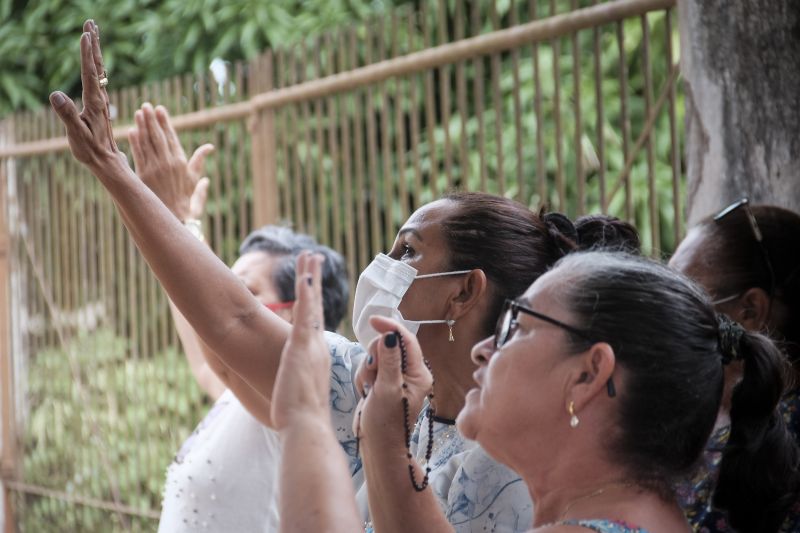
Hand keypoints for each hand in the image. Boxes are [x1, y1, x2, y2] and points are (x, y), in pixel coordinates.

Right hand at [49, 20, 128, 172]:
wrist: (106, 161)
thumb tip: (56, 95)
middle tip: (91, 23)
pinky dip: (96, 63)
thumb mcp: (76, 134)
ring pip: (99, 69)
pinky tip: (95, 59)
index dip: (87, 54)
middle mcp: (100, 97)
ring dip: (96, 50)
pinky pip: (98, 78)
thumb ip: (67, 115)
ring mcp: (101, 99)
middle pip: (97, 66)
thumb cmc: (91, 149)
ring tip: (93, 32)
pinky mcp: (100, 103)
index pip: (90, 73)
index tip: (86, 35)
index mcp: (94, 102)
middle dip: (94, 44)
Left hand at [128, 104, 213, 220]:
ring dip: (142, 126)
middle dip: (152, 119)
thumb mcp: (195, 180)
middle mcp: (167, 163)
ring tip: (138, 112)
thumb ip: (200, 161)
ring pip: (146, 142)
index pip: (172, 137)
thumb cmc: (187, 202)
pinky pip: (138, 154)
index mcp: (181, 162)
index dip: (165, 122)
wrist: (175, 220)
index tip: (160, 109)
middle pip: (158, 136)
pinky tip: (131, 131)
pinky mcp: (143, 175)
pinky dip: (134, 142)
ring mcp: (154, 168)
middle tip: (147, 105)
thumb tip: (209, 147)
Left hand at [271, 253, 330, 429]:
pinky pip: (306, 311)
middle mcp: (318, 347)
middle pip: (317, 306)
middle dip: (315, 281)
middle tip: (315, 257)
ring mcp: (311, 344)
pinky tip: (305, 273)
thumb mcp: (296, 397)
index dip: (315, 302)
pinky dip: (306, 290)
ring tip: (310, 254)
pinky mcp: (301, 345)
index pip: (315, 323)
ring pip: (312, 302)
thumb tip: (287, 394)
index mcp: (316, 358)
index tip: (313, 286)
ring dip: (311, 277)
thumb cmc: (300, 420)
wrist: (307, 428)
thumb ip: (293, 388)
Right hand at [353, 317, 432, 449]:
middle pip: (389, 345)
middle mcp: (410, 373)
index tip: (373, 321)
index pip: (407, 340)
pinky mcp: (382, 384)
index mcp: (419, 374)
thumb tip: (389, 336)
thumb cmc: (386, 423)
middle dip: (376, 356)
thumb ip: (389, 361)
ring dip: (368, 369)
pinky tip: (366, 392)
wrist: (378, 447)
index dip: (390, 328)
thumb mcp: (387, 389)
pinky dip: (364, 377)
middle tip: (373, 375)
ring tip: (370, 389)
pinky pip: (369, 368)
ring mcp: (396, 378)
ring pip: (376, 356)